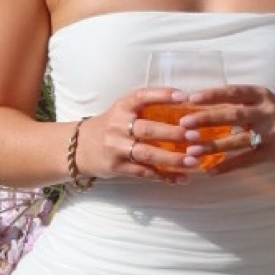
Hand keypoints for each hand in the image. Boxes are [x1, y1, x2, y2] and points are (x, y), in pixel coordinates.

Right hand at [70, 87, 195, 183]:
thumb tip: (186, 107)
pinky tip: (183, 178)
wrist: (78, 147)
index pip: (143, 96)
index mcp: (122, 107)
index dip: (164, 95)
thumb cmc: (110, 127)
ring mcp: (116, 147)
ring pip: (147, 153)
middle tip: (196, 136)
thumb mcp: (122, 111)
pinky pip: (144, 172)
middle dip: (173, 133)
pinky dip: (165, 176)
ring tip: (194, 161)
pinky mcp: (117, 167)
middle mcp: (118, 126)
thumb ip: (147, 108)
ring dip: (172, 158)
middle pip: (148, 129)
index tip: (185, 97)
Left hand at [161, 84, 274, 176]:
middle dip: (207, 119)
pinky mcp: (273, 152)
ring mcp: (271, 133)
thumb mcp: (263, 102)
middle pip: (233, 114)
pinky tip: (210, 170)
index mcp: (261, 94)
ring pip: (237, 140)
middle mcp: (267, 111)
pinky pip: (246, 160)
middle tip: (184, 124)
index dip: (212, 94)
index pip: (233, 91)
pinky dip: (228, 166)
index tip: (191, 98)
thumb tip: (202, 105)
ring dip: (212, 145)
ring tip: (191, 150)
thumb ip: (239, 102)